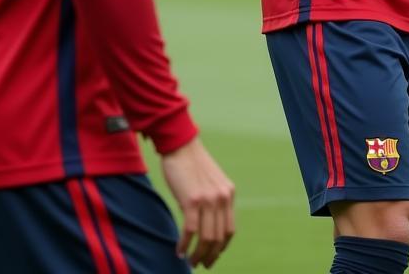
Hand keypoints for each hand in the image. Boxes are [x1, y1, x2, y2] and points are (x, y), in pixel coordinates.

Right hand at [161, 137, 235, 267]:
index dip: (221, 247)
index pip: (229, 229)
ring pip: (206, 238)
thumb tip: (209, 227)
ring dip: (198, 254)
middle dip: (210, 256)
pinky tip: (179, 251)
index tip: (213, 256)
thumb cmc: (193, 165)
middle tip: (201, 264)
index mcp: (228, 193)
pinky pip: (190, 231)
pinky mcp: (191, 200)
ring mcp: (208, 199)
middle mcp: (222, 197)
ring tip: (190, 261)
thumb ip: (214, 201)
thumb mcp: (211, 182)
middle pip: (219, 237)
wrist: (181, 146)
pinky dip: (184, 245)